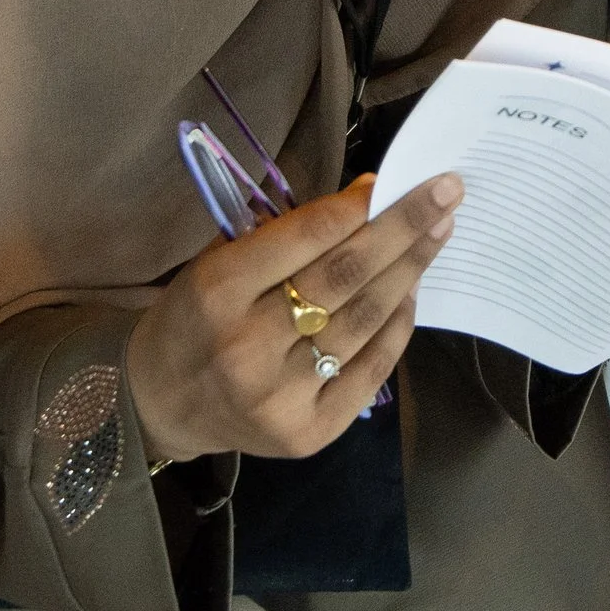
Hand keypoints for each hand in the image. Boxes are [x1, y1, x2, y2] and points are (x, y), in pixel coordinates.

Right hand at [126, 173, 460, 462]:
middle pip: (346, 276)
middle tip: (448, 191)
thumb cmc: (197, 317)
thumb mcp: (218, 263)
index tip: (396, 179)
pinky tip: (413, 290)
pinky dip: (399, 325)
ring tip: (440, 232)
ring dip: (411, 270)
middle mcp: (247, 346)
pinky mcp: (308, 432)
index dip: (357, 206)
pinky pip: (371, 368)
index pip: (305, 238)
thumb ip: (286, 236)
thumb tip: (368, 198)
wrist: (161, 404)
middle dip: (404, 227)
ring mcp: (280, 396)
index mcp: (217, 292)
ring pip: (366, 320)